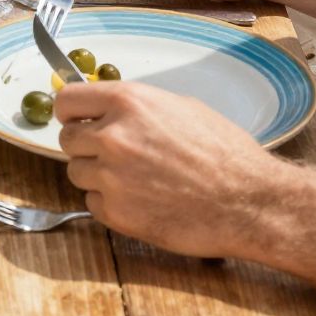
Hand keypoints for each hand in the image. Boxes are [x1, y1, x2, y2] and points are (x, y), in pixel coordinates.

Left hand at [56, 81, 283, 258]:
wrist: (248, 201)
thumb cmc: (224, 152)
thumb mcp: (180, 108)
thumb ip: (136, 108)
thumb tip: (106, 110)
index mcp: (128, 102)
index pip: (67, 100)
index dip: (70, 112)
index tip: (75, 119)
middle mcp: (113, 137)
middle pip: (67, 140)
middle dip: (86, 146)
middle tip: (113, 155)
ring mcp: (112, 177)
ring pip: (77, 173)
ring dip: (97, 176)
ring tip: (134, 180)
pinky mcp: (117, 214)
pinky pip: (93, 204)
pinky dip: (110, 204)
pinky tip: (141, 201)